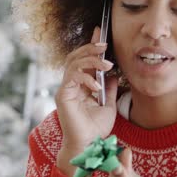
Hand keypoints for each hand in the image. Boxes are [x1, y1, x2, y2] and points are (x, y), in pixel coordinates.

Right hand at [55, 26, 118, 151]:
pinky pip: (72, 77)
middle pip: (76, 56)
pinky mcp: (62, 95)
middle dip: (90, 47)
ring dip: (91, 59)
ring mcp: (65, 89)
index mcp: (80, 86)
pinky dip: (86, 77)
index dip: (91, 45)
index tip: (100, 32)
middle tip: (105, 44)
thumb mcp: (108, 105)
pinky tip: (97, 85)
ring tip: (107, 64)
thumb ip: (110, 89)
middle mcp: (70, 85)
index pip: (84, 60)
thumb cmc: (95, 129)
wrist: (87, 145)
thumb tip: (114, 75)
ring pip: (73, 62)